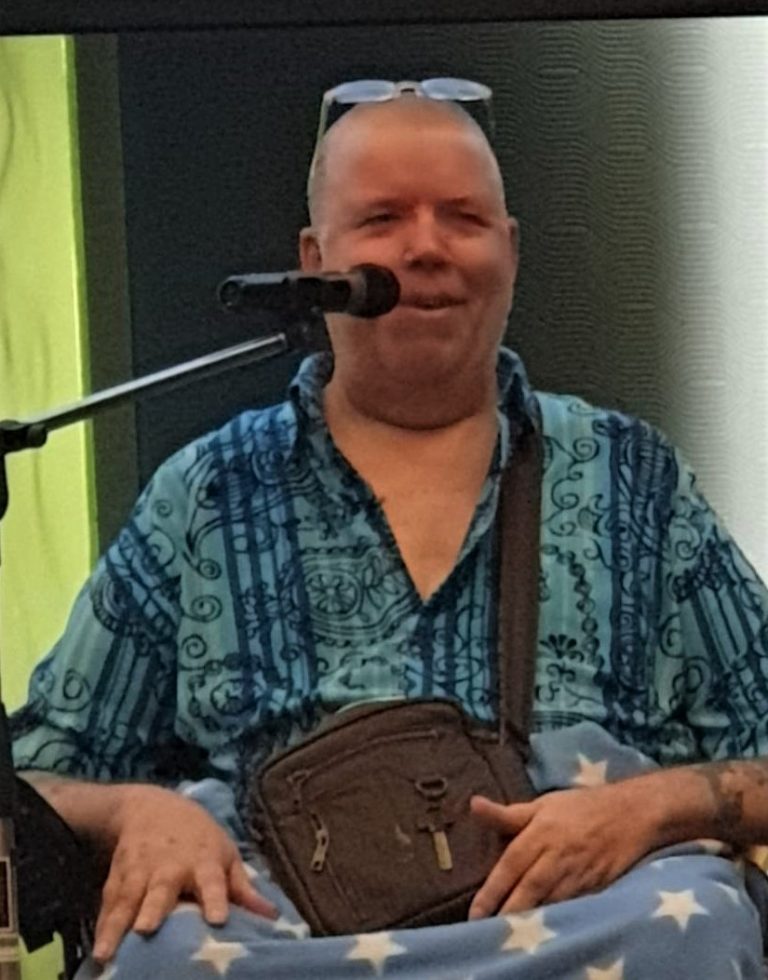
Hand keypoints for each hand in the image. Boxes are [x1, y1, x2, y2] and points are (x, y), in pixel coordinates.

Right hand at [93, 785, 275, 961]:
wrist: (149, 806)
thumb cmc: (198, 837)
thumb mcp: (224, 853)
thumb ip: (243, 888)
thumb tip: (273, 917)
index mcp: (204, 860)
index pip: (213, 880)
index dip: (216, 897)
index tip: (218, 920)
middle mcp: (170, 865)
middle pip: (162, 888)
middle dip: (153, 908)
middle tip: (146, 930)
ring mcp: (140, 871)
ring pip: (127, 898)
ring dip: (116, 924)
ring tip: (105, 953)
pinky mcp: (116, 877)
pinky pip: (108, 904)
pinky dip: (101, 925)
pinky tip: (97, 950)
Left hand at [468, 782, 656, 918]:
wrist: (632, 814)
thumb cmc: (580, 808)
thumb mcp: (542, 804)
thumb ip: (507, 814)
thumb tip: (473, 805)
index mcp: (540, 833)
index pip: (510, 865)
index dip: (491, 891)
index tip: (475, 914)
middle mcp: (556, 856)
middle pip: (528, 890)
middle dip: (507, 913)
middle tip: (486, 932)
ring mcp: (578, 875)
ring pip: (549, 904)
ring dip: (529, 921)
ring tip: (509, 936)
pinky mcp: (595, 889)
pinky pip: (571, 909)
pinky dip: (555, 921)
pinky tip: (541, 931)